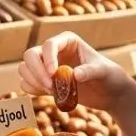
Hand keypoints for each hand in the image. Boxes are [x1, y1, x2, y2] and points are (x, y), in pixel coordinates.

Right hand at [18, 32, 134, 113]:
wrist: (110, 93)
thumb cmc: (109, 76)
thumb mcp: (103, 72)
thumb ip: (90, 71)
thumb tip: (75, 74)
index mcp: (68, 41)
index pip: (49, 45)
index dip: (48, 59)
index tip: (54, 75)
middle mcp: (54, 51)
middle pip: (30, 55)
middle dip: (36, 72)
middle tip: (51, 87)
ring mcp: (47, 66)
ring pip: (25, 69)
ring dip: (33, 81)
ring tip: (53, 92)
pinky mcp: (45, 81)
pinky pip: (26, 83)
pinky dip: (32, 90)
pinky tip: (49, 94)